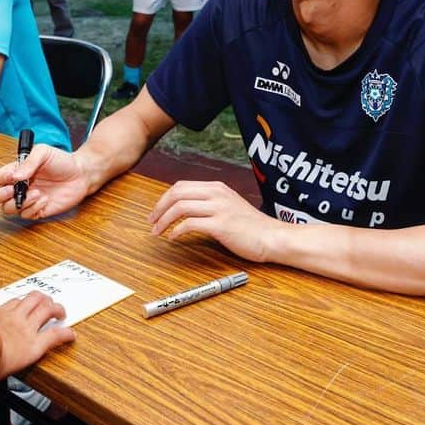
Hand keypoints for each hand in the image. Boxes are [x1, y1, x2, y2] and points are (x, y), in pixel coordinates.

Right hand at [0, 144, 90, 218]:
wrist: (81, 174)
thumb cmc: (61, 161)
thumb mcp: (43, 153)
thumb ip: (28, 162)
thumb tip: (14, 176)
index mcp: (13, 172)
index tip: (9, 177)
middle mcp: (15, 188)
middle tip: (12, 190)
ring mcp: (25, 200)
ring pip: (7, 209)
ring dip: (20, 201)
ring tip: (37, 192)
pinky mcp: (36, 211)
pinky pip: (25, 215)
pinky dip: (33, 207)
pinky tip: (45, 198)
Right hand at [0, 291, 74, 381]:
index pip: (14, 302)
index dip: (23, 302)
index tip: (24, 303)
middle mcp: (15, 317)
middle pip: (34, 299)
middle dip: (43, 298)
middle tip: (49, 302)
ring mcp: (26, 329)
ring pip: (46, 310)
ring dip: (56, 309)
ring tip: (61, 311)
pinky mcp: (35, 345)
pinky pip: (54, 336)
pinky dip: (65, 334)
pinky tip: (71, 335)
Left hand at [147, 180, 281, 262]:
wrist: (272, 237)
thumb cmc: (251, 226)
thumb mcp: (229, 206)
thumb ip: (210, 204)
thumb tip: (186, 210)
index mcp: (217, 188)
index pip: (181, 186)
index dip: (164, 198)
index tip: (157, 211)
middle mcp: (216, 194)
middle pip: (177, 193)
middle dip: (159, 208)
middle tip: (151, 221)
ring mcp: (219, 209)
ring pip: (180, 207)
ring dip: (164, 220)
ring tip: (158, 232)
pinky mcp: (221, 226)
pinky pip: (190, 224)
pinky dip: (177, 231)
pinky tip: (174, 238)